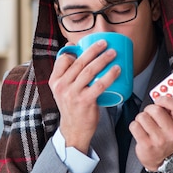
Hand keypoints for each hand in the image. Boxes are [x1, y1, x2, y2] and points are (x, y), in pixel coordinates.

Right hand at [49, 39, 119, 153]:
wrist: (74, 129)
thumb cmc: (72, 106)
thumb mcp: (63, 89)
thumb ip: (67, 73)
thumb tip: (73, 48)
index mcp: (55, 80)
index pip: (63, 59)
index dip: (75, 49)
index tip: (88, 43)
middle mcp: (61, 86)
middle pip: (79, 62)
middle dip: (93, 50)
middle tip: (105, 43)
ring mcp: (72, 94)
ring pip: (89, 71)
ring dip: (103, 59)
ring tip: (113, 53)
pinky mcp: (84, 101)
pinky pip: (99, 85)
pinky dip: (109, 75)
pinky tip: (117, 70)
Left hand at [130, 96, 172, 172]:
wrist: (162, 160)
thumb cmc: (164, 138)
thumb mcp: (172, 124)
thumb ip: (168, 110)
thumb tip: (158, 96)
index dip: (166, 100)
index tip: (159, 100)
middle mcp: (170, 132)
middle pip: (155, 109)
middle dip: (148, 109)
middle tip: (149, 116)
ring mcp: (158, 139)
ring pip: (142, 117)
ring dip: (140, 119)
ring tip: (144, 125)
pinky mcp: (146, 144)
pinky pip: (134, 126)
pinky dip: (134, 126)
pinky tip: (139, 131)